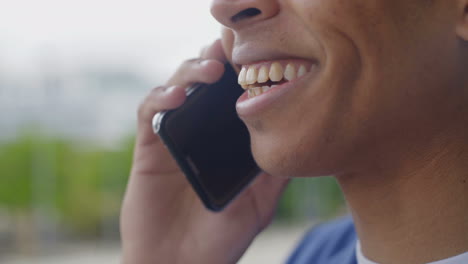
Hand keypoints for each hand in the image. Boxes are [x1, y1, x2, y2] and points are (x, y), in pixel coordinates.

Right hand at [120, 39, 288, 263]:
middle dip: (217, 59)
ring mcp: (174, 136)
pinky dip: (160, 99)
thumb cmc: (222, 236)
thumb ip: (278, 168)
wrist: (182, 263)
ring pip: (176, 86)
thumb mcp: (261, 200)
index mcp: (226, 138)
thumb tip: (305, 133)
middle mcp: (200, 131)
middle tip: (232, 49)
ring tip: (212, 69)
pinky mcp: (149, 147)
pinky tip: (177, 98)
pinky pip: (149, 112)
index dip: (243, 70)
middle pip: (205, 81)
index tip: (260, 56)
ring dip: (191, 71)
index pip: (233, 92)